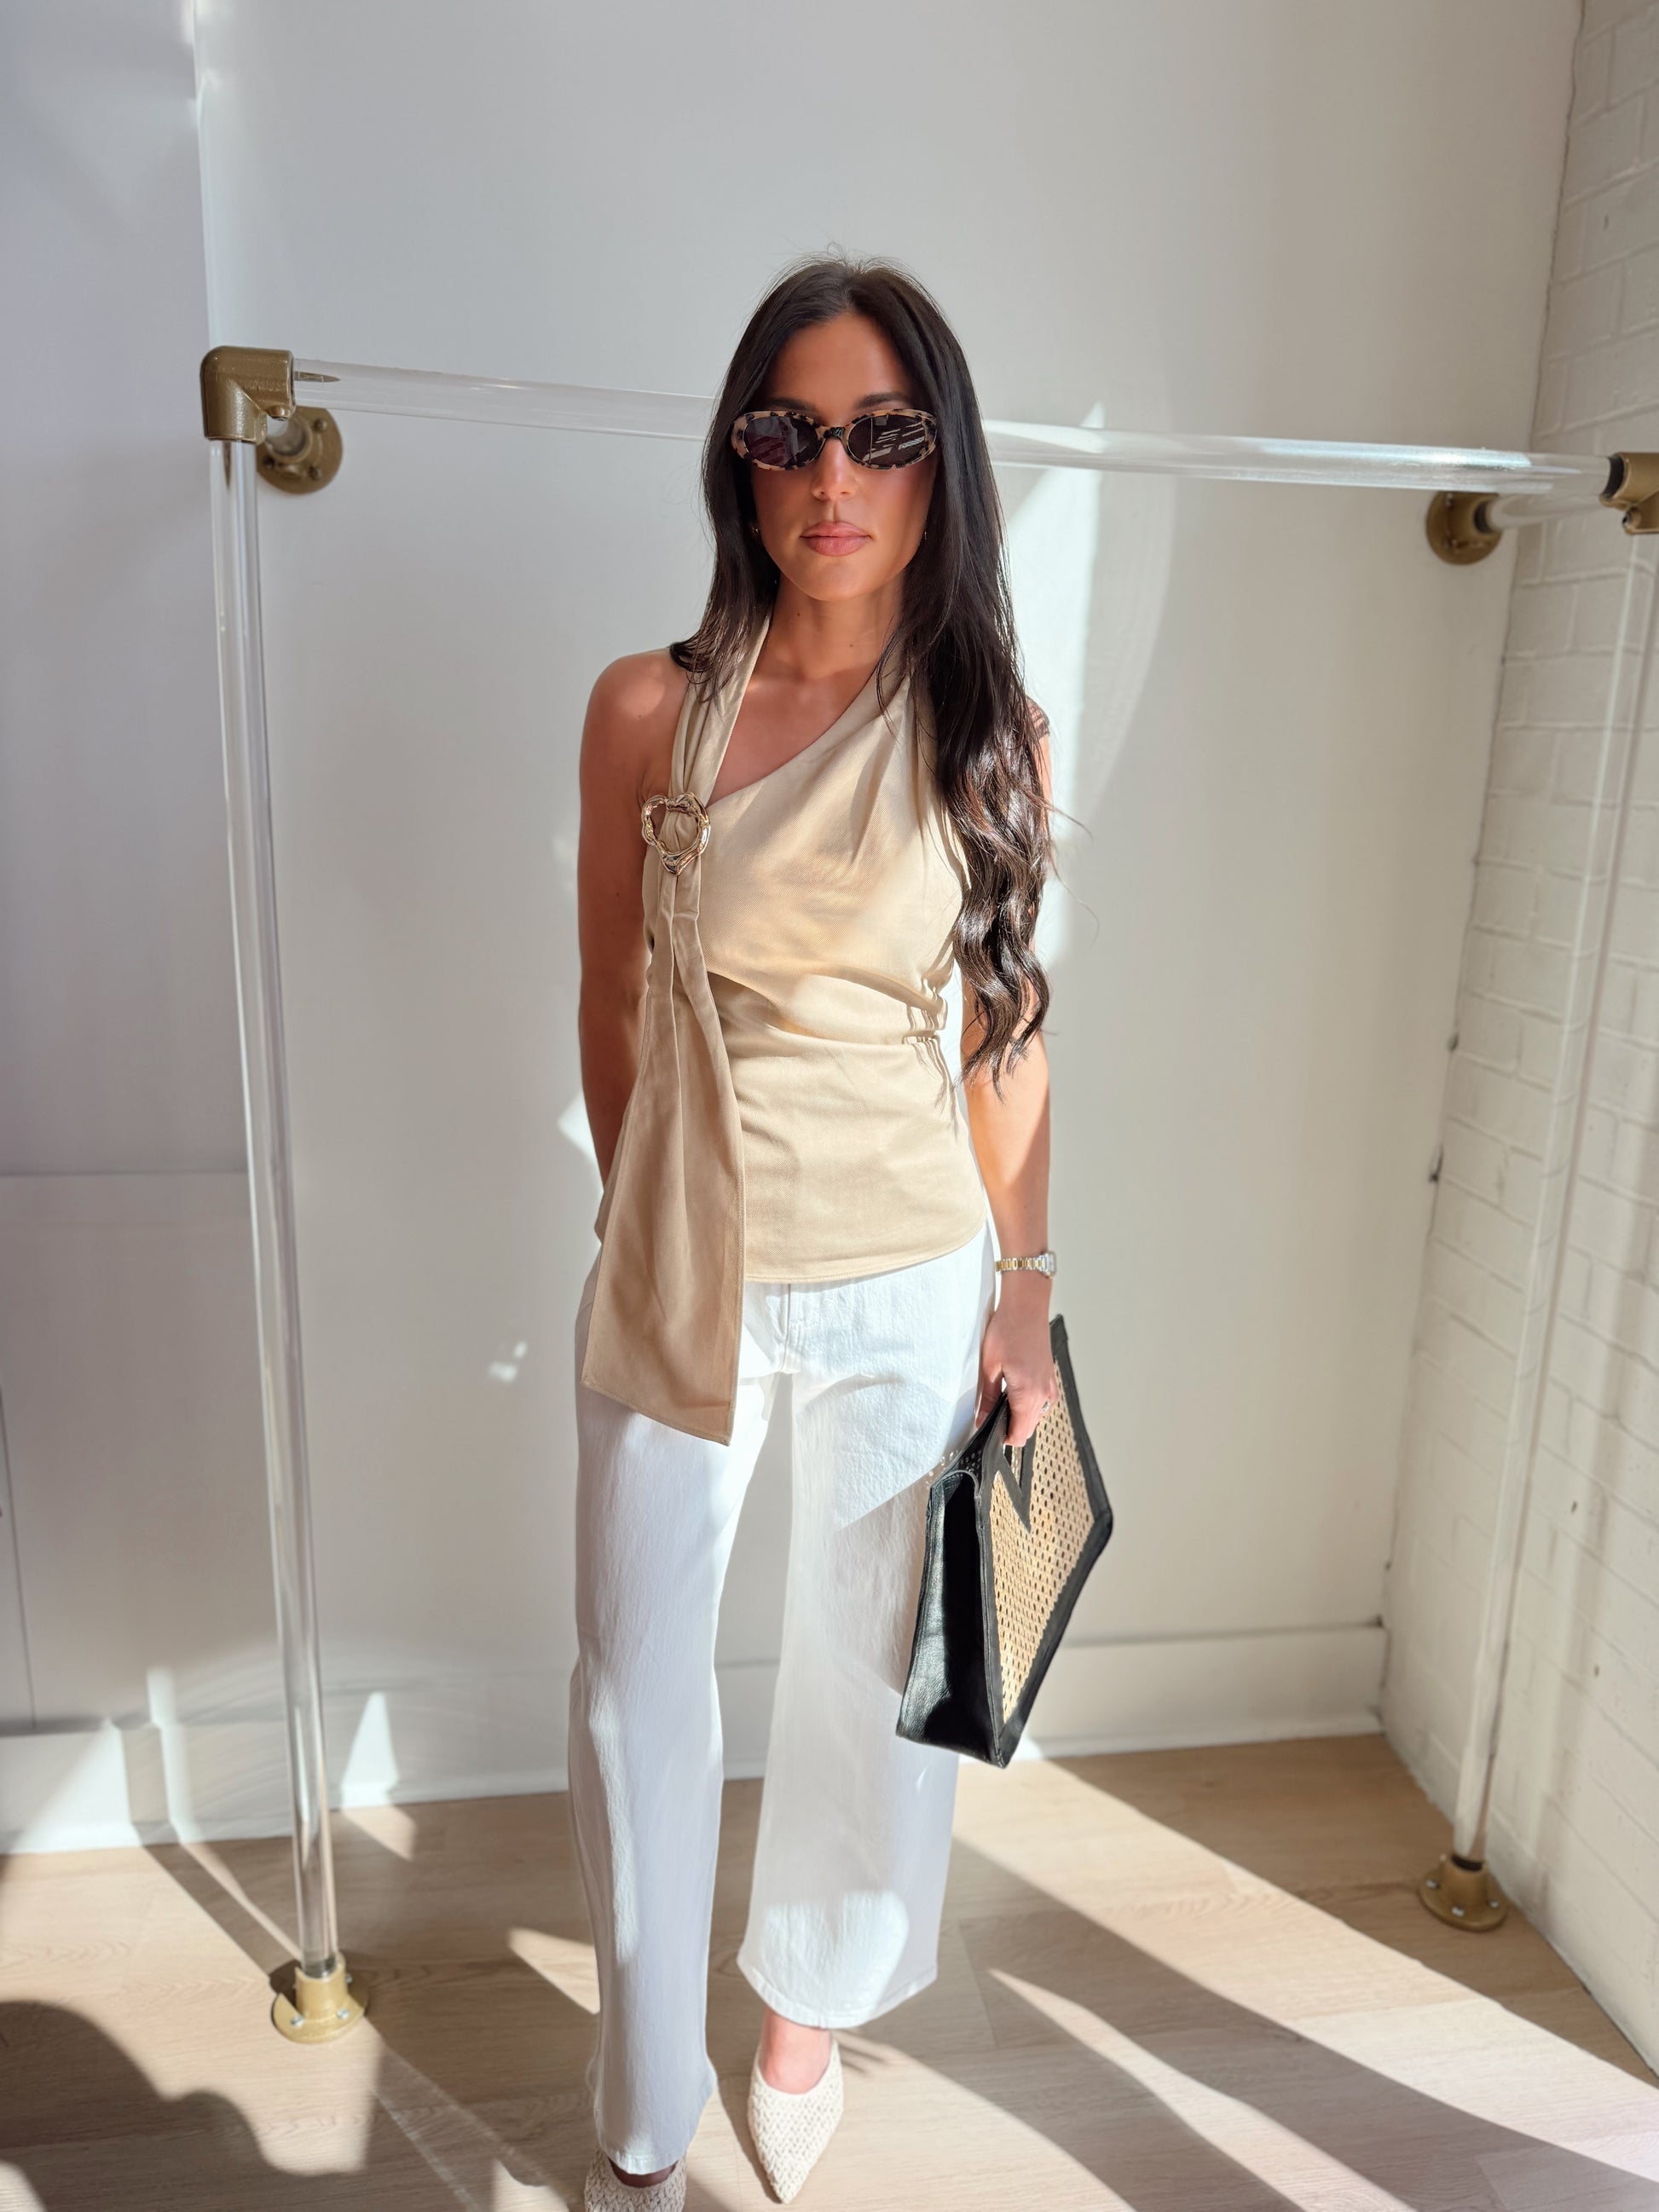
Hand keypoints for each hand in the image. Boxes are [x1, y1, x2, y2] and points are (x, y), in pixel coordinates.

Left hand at [975, 1273, 1061, 1450]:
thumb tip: (982, 1419)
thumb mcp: (990, 1366)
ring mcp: (1050, 1386)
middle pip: (1029, 1428)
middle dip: (1011, 1429)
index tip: (989, 1433)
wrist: (1027, 1306)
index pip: (1019, 1433)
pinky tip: (1015, 1392)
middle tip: (991, 1416)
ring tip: (1001, 1401)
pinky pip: (1042, 1403)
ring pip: (1037, 1416)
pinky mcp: (1050, 1378)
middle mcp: (1043, 1393)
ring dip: (1021, 1417)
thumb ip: (988, 1397)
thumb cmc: (1008, 1329)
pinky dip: (1030, 1405)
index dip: (1003, 1439)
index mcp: (1028, 1393)